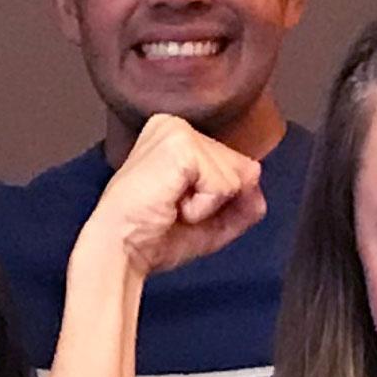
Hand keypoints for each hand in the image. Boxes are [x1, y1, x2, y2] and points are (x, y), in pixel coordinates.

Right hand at [78, 115, 268, 276]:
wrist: (118, 251)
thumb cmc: (150, 237)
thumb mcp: (210, 222)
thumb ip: (243, 203)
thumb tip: (258, 184)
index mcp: (175, 136)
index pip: (232, 163)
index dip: (216, 200)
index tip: (176, 208)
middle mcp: (175, 125)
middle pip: (240, 166)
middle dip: (216, 201)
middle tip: (174, 209)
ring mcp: (178, 132)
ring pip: (237, 175)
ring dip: (209, 205)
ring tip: (171, 206)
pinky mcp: (182, 147)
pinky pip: (225, 184)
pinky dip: (204, 207)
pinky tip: (172, 204)